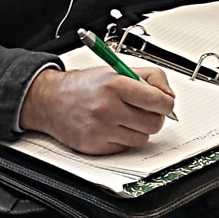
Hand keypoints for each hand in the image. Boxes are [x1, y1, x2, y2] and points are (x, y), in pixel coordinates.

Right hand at [19, 66, 175, 154]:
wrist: (49, 101)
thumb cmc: (84, 86)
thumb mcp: (116, 69)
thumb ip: (149, 77)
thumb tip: (169, 95)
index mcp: (115, 85)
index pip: (159, 101)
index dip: (166, 103)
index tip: (164, 102)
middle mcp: (108, 109)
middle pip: (154, 123)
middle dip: (154, 117)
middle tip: (144, 110)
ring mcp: (101, 130)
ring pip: (143, 138)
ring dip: (139, 129)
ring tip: (125, 118)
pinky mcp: (96, 147)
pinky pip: (126, 148)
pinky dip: (124, 139)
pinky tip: (112, 127)